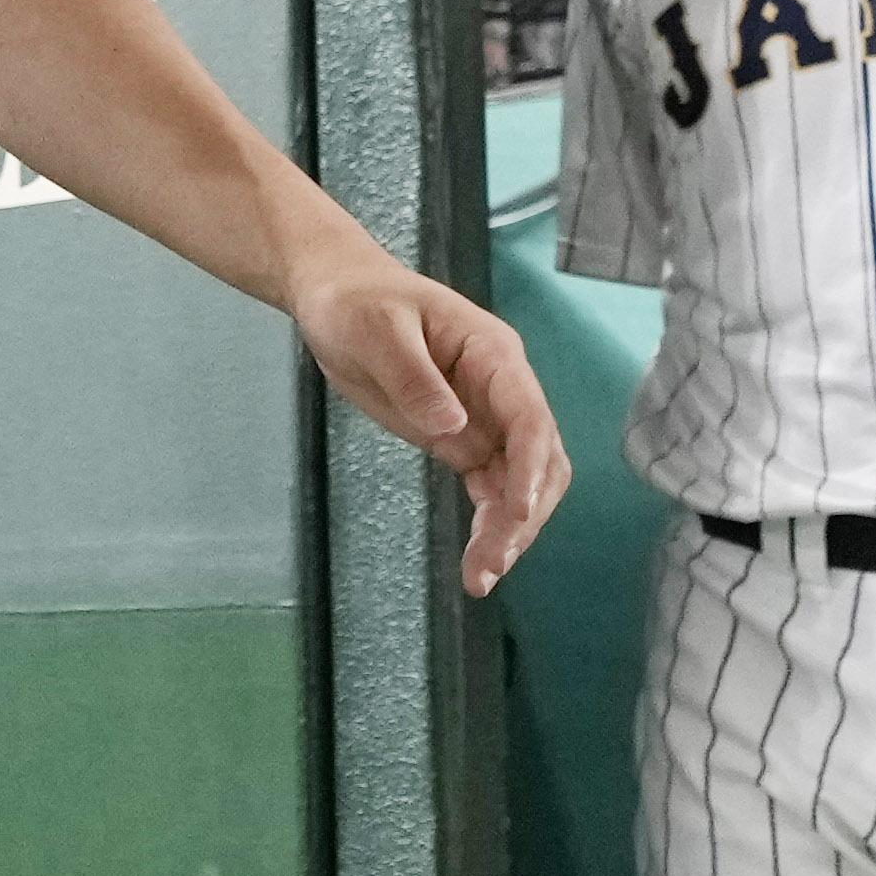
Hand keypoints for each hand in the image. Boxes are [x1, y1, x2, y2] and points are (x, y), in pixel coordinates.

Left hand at [292, 246, 570, 593]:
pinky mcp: (464, 439)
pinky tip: (478, 562)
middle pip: (539, 458)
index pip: (528, 414)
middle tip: (490, 565)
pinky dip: (491, 524)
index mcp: (493, 354)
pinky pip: (493, 487)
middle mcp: (502, 389)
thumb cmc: (356, 302)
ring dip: (511, 530)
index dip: (531, 465)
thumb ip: (414, 377)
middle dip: (524, 513)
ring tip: (481, 578)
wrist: (336, 297)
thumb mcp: (376, 331)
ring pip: (522, 482)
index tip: (518, 511)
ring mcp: (487, 417)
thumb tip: (454, 426)